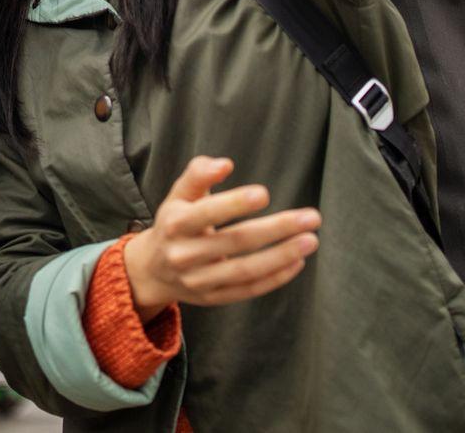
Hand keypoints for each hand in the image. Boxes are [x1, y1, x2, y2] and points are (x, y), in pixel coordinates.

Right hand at [122, 156, 320, 319]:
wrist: (152, 270)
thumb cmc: (175, 222)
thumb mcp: (178, 195)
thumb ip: (199, 174)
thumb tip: (225, 164)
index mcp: (174, 223)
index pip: (206, 213)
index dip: (235, 203)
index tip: (265, 194)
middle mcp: (184, 254)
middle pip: (235, 241)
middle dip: (276, 229)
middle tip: (312, 217)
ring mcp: (198, 280)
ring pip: (245, 270)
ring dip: (282, 256)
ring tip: (310, 240)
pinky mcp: (213, 298)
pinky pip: (248, 290)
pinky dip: (275, 277)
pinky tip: (297, 261)